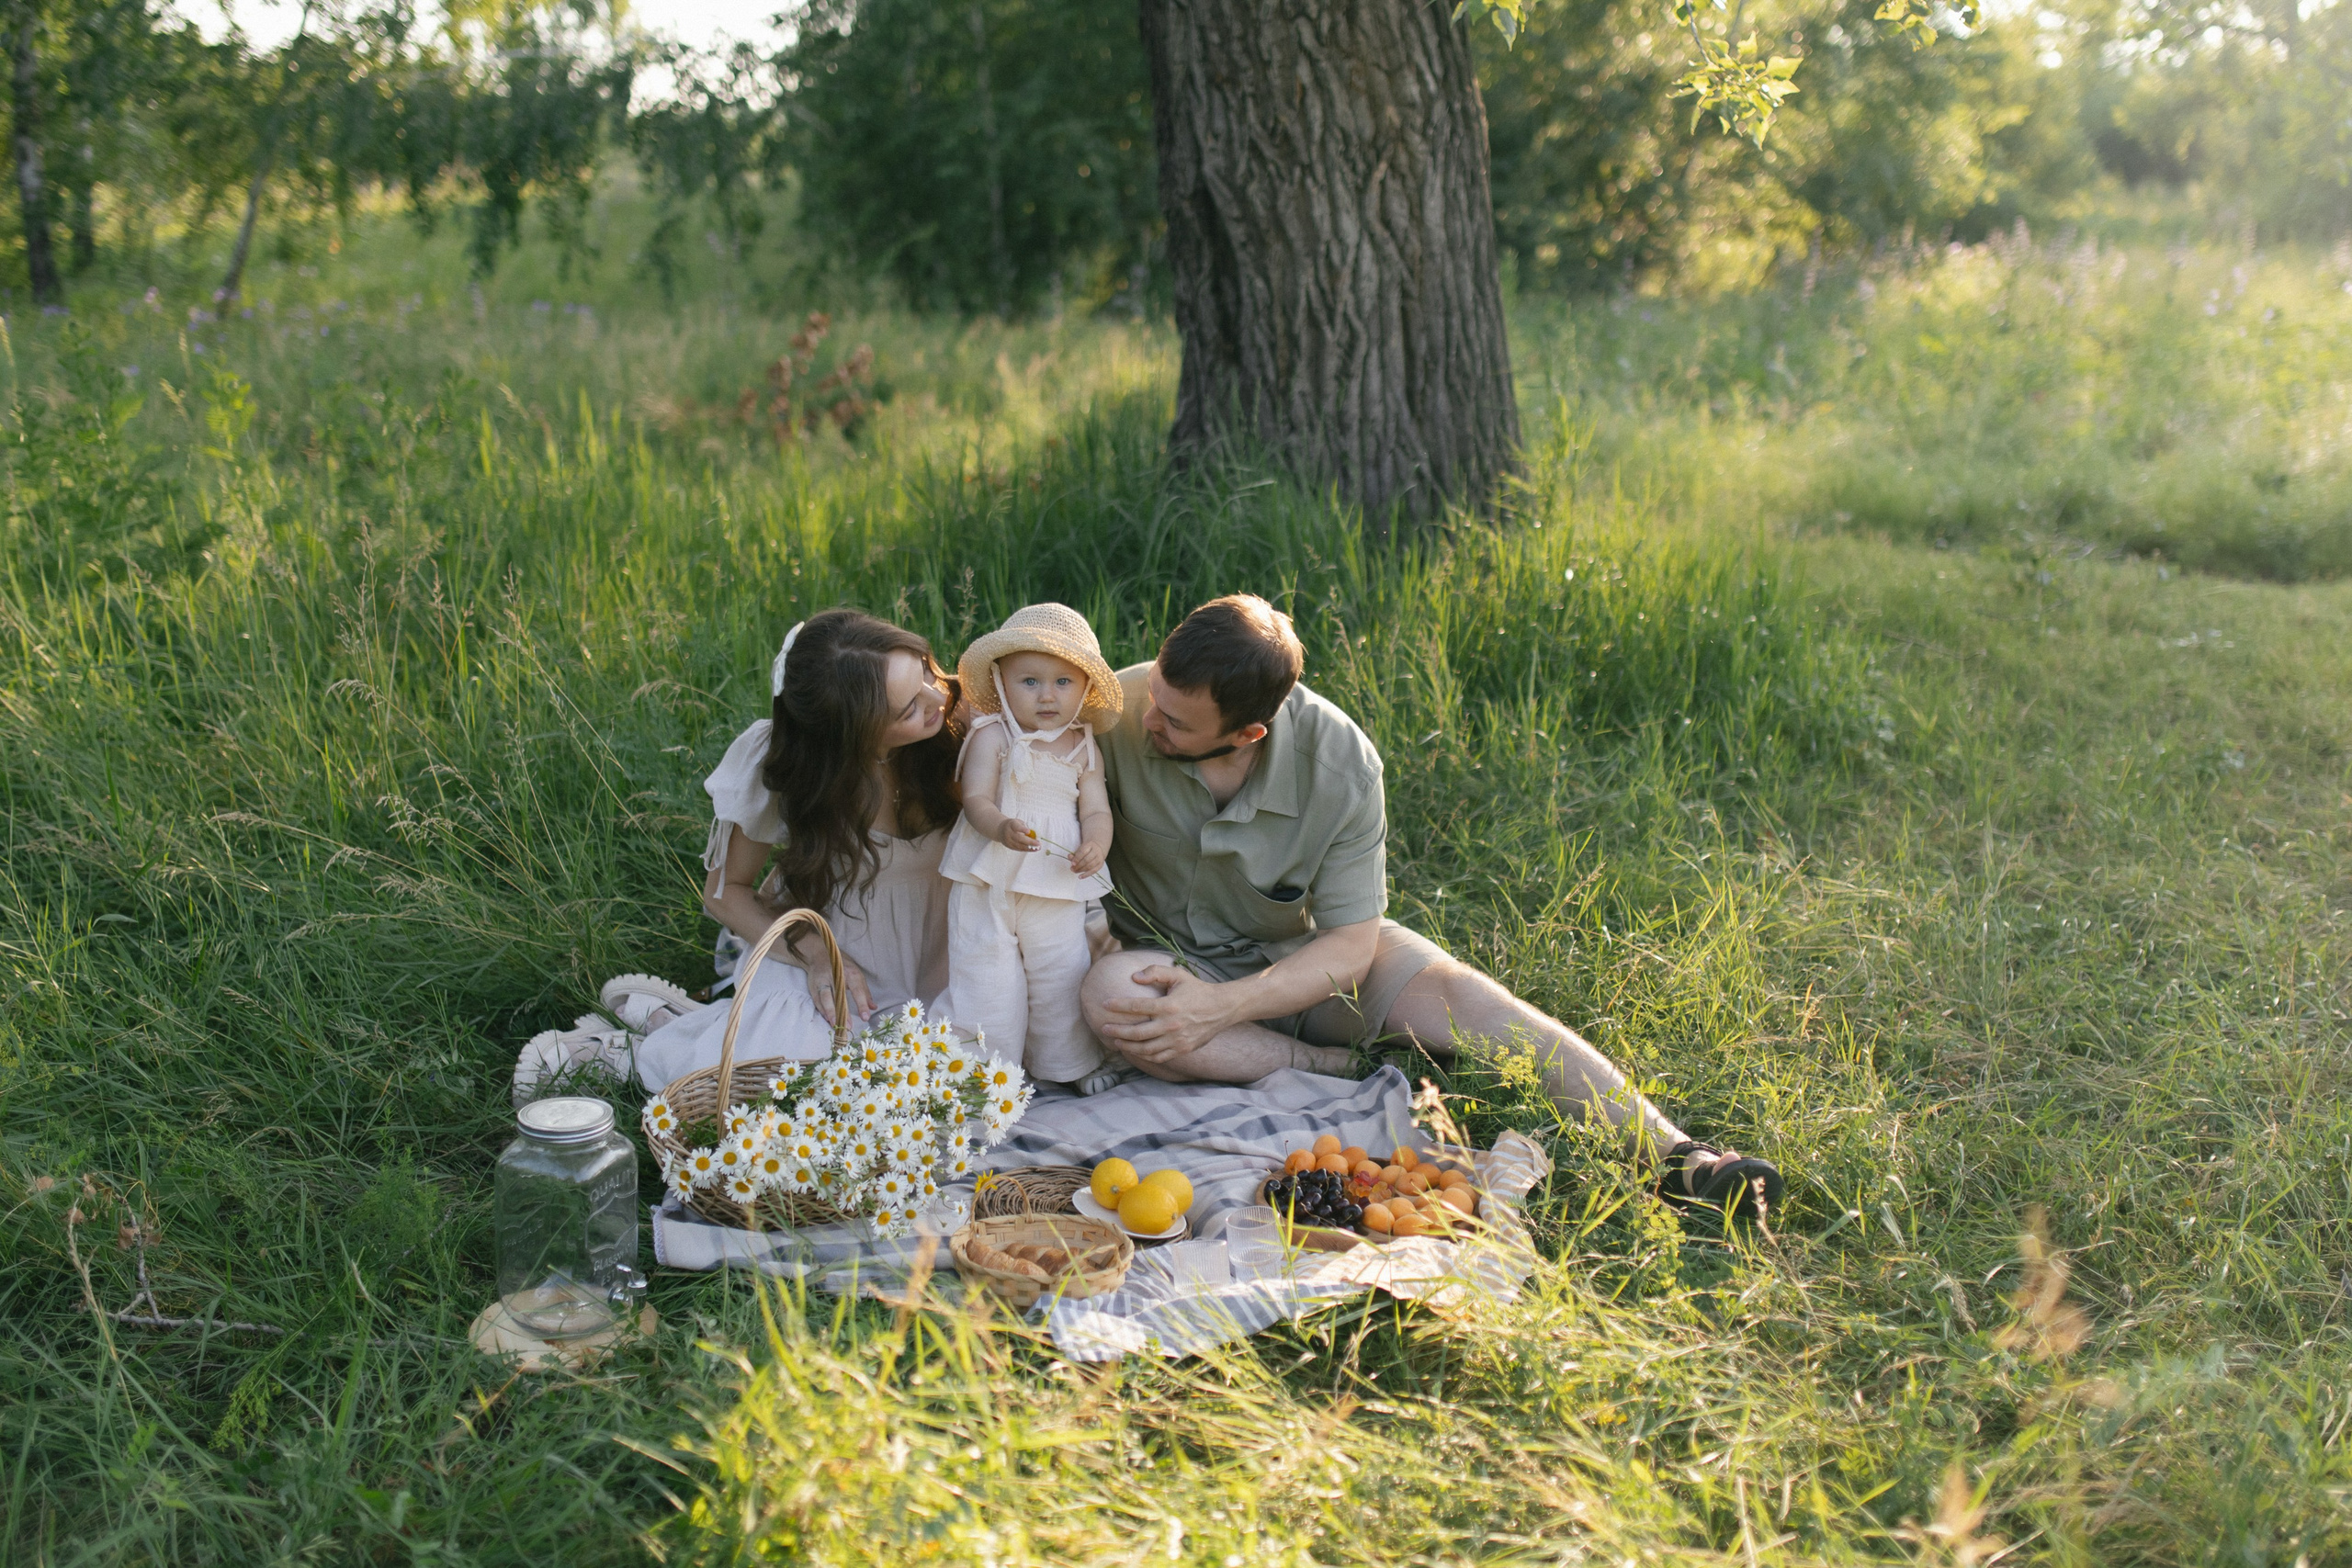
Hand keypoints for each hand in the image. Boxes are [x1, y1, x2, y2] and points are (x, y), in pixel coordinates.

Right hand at [801, 948, 875, 1026]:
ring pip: (825, 998)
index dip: (861, 1004)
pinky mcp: (813, 985)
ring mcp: (823, 980)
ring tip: (836, 1026)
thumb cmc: (842, 966)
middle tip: (848, 1026)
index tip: (865, 1017)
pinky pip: (817, 1000)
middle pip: (839, 995)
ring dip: (830, 1012)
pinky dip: (822, 1010)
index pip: (857, 989)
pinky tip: (828, 1020)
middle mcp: (836, 976)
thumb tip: (874, 1008)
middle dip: (843, 1012)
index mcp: (850, 973)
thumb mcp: (856, 974)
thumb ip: (865, 992)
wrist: (819, 954)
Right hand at [997, 817, 1040, 852]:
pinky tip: (1033, 849)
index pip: (1016, 827)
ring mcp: (1008, 840)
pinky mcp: (1009, 846)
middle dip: (1030, 842)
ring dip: (1030, 848)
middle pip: (1019, 838)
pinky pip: (1019, 849)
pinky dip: (1027, 849)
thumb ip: (1025, 827)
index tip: (1028, 831)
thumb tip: (1034, 835)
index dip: (1022, 829)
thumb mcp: (1018, 822)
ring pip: (1019, 845)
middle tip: (1038, 843)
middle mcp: (1008, 833)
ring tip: (1038, 848)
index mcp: (1011, 824)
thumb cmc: (1013, 825)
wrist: (1000, 830)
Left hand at [1067, 839, 1105, 876]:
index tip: (1072, 863)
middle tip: (1072, 868)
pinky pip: (1093, 871)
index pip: (1083, 852)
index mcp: (1090, 845)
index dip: (1077, 858)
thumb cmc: (1087, 849)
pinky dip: (1086, 875)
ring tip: (1075, 871)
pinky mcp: (1100, 864)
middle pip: (1087, 860)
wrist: (1098, 848)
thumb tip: (1069, 857)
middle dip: (1078, 865)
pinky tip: (1080, 877)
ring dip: (1081, 870)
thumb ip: (1074, 854)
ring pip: (1090, 866)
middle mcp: (1096, 851)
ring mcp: (1100, 858)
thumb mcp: (1081, 848)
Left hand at [1094, 964, 1232, 1064]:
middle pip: (1137, 1033)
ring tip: (1116, 1042)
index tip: (1104, 1004)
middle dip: (1117, 1031)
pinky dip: (1144, 1056)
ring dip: (1127, 1046)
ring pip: (1145, 1049)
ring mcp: (1177, 1040)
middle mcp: (1171, 1025)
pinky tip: (1134, 1050)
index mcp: (1169, 1005)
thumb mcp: (1178, 975)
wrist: (1221, 1009)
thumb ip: (1156, 972)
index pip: (1136, 1006)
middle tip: (1104, 1028)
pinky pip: (1158, 1057)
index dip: (1118, 1005)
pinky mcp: (1182, 1049)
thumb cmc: (1197, 990)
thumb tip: (1134, 977)